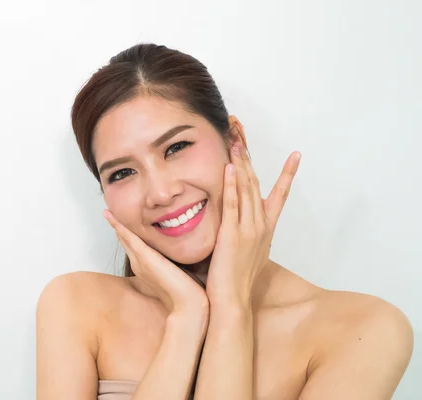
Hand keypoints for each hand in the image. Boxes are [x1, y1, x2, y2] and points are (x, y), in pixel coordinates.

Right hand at [103, 211, 209, 324]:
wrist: (187, 303)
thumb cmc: (186, 292)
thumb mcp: (178, 273)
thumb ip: (174, 264)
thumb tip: (180, 256)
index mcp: (146, 268)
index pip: (134, 248)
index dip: (128, 235)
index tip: (124, 224)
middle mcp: (139, 264)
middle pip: (126, 242)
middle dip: (118, 228)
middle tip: (110, 214)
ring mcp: (139, 260)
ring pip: (124, 238)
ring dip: (115, 224)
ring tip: (107, 213)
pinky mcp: (144, 257)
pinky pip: (127, 237)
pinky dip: (118, 226)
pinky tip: (110, 216)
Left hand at [206, 141, 300, 306]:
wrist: (233, 300)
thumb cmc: (238, 278)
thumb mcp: (249, 252)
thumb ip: (248, 234)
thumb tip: (243, 225)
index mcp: (266, 229)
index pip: (280, 195)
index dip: (288, 174)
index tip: (297, 154)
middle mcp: (261, 226)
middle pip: (257, 184)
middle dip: (248, 157)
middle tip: (242, 135)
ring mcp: (248, 229)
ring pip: (246, 189)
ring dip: (240, 164)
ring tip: (235, 142)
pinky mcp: (232, 235)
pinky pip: (232, 205)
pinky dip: (231, 186)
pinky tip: (228, 169)